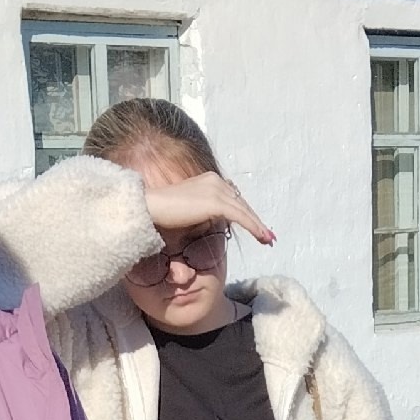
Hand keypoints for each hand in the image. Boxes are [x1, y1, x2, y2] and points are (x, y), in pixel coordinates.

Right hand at [142, 171, 274, 246]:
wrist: (151, 207)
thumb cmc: (163, 212)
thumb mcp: (189, 210)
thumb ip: (204, 211)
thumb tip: (216, 222)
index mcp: (209, 180)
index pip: (233, 198)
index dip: (246, 213)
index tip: (256, 226)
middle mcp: (215, 180)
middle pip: (241, 203)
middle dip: (255, 220)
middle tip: (268, 236)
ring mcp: (216, 190)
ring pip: (244, 210)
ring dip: (258, 226)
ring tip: (269, 240)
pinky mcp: (216, 202)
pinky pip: (241, 217)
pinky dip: (254, 227)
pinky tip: (263, 238)